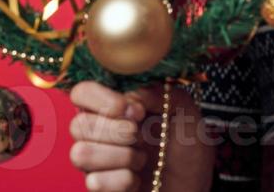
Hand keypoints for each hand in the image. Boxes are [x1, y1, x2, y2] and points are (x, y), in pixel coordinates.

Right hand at [69, 81, 213, 191]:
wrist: (196, 183)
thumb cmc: (186, 145)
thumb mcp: (183, 109)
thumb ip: (160, 92)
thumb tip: (132, 94)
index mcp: (114, 107)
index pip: (82, 92)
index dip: (101, 99)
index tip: (134, 110)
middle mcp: (98, 132)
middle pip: (78, 125)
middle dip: (115, 131)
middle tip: (140, 135)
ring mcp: (96, 162)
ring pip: (80, 154)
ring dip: (120, 156)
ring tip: (142, 158)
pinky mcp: (100, 187)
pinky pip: (94, 182)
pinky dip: (123, 180)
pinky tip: (137, 179)